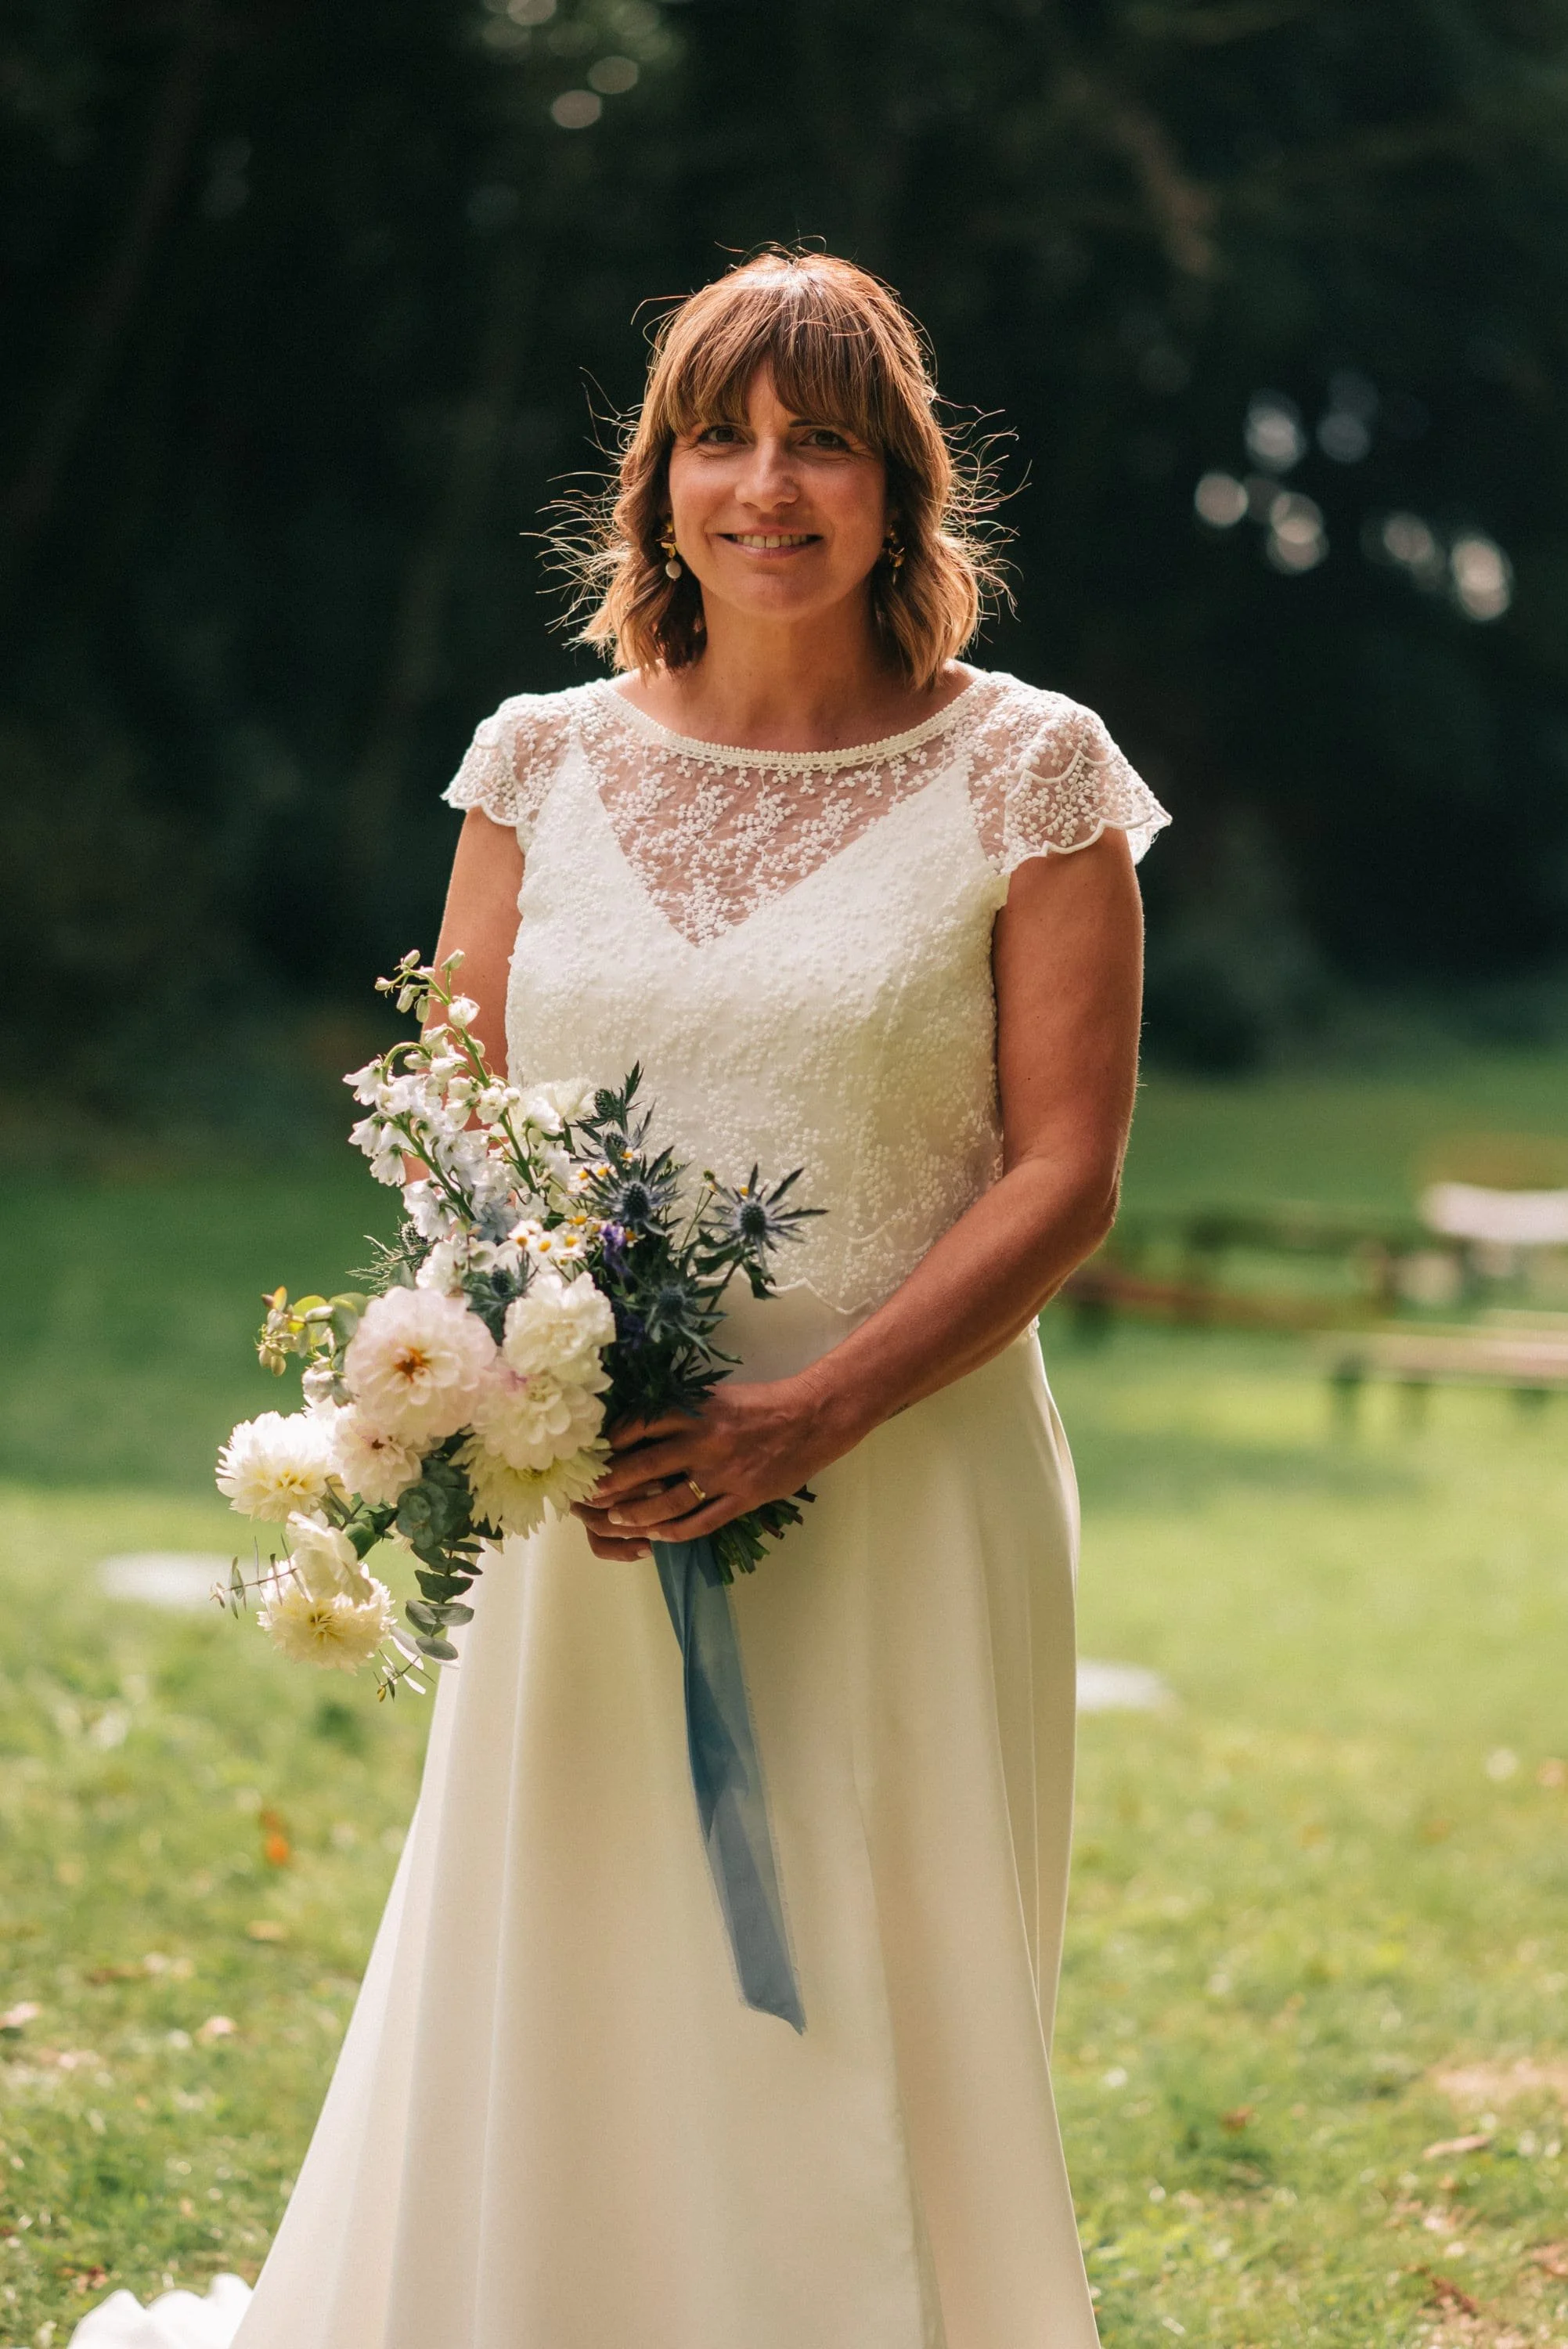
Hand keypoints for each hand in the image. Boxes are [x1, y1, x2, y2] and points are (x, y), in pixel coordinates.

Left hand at [571, 1374, 850, 1560]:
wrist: (811, 1418)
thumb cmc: (761, 1404)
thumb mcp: (717, 1397)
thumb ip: (683, 1413)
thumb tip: (642, 1429)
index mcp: (696, 1411)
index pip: (641, 1426)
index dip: (614, 1443)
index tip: (597, 1453)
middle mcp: (704, 1442)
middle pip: (644, 1466)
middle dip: (612, 1483)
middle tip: (590, 1496)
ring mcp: (723, 1474)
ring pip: (668, 1502)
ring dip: (637, 1514)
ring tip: (618, 1519)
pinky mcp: (742, 1498)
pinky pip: (701, 1522)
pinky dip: (675, 1532)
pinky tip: (658, 1536)